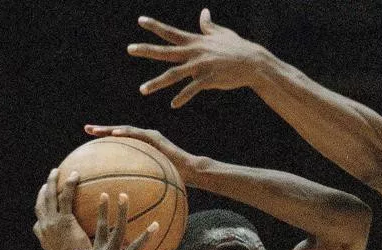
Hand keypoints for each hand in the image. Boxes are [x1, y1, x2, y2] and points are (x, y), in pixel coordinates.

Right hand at [34, 168, 91, 249]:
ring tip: (57, 171)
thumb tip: (98, 248)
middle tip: (49, 180)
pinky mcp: (63, 221)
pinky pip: (65, 197)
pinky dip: (68, 184)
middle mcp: (45, 231)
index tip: (44, 204)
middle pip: (40, 205)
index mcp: (46, 241)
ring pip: (48, 197)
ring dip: (51, 182)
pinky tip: (76, 175)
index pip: (38, 224)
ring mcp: (52, 224)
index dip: (40, 212)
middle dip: (43, 191)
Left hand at [83, 124, 198, 185]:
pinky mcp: (155, 137)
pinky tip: (113, 135)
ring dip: (108, 129)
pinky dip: (124, 133)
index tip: (89, 144)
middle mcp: (143, 140)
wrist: (191, 172)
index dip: (105, 142)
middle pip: (119, 134)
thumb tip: (127, 199)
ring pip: (124, 131)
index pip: (120, 144)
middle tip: (87, 129)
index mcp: (141, 150)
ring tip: (94, 130)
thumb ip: (141, 185)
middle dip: (102, 131)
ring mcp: (149, 137)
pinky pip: (137, 135)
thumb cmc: (174, 181)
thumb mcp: (153, 184)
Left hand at [127, 9, 266, 107]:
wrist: (252, 62)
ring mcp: (200, 66)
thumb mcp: (221, 33)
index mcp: (195, 41)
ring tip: (142, 89)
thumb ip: (208, 26)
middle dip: (146, 50)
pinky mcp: (208, 79)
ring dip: (157, 83)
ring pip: (173, 74)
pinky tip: (173, 104)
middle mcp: (194, 52)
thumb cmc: (237, 48)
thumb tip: (203, 13)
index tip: (140, 20)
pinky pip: (191, 90)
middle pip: (165, 51)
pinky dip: (182, 98)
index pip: (171, 33)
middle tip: (129, 48)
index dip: (155, 26)